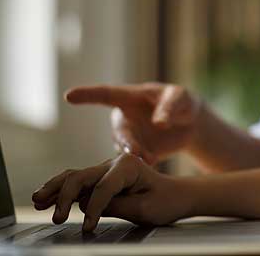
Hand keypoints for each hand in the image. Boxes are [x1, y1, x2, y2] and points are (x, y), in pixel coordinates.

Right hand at [31, 154, 189, 231]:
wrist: (177, 195)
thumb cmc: (166, 201)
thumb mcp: (145, 208)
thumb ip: (116, 205)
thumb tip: (89, 206)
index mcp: (128, 165)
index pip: (103, 188)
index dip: (93, 208)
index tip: (88, 227)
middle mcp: (114, 163)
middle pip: (81, 177)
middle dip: (65, 196)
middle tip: (57, 218)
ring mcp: (106, 170)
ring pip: (73, 176)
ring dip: (54, 189)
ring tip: (37, 200)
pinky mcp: (101, 179)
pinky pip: (76, 183)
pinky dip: (59, 190)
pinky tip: (43, 199)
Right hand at [66, 83, 201, 164]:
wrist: (190, 125)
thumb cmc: (182, 102)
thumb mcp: (180, 98)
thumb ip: (169, 107)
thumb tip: (159, 123)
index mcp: (130, 97)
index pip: (106, 94)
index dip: (87, 95)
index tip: (68, 95)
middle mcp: (124, 118)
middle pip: (119, 131)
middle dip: (126, 142)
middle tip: (135, 152)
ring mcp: (129, 137)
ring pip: (124, 149)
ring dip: (134, 156)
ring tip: (150, 159)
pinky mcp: (137, 154)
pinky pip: (132, 162)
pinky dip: (141, 166)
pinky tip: (151, 166)